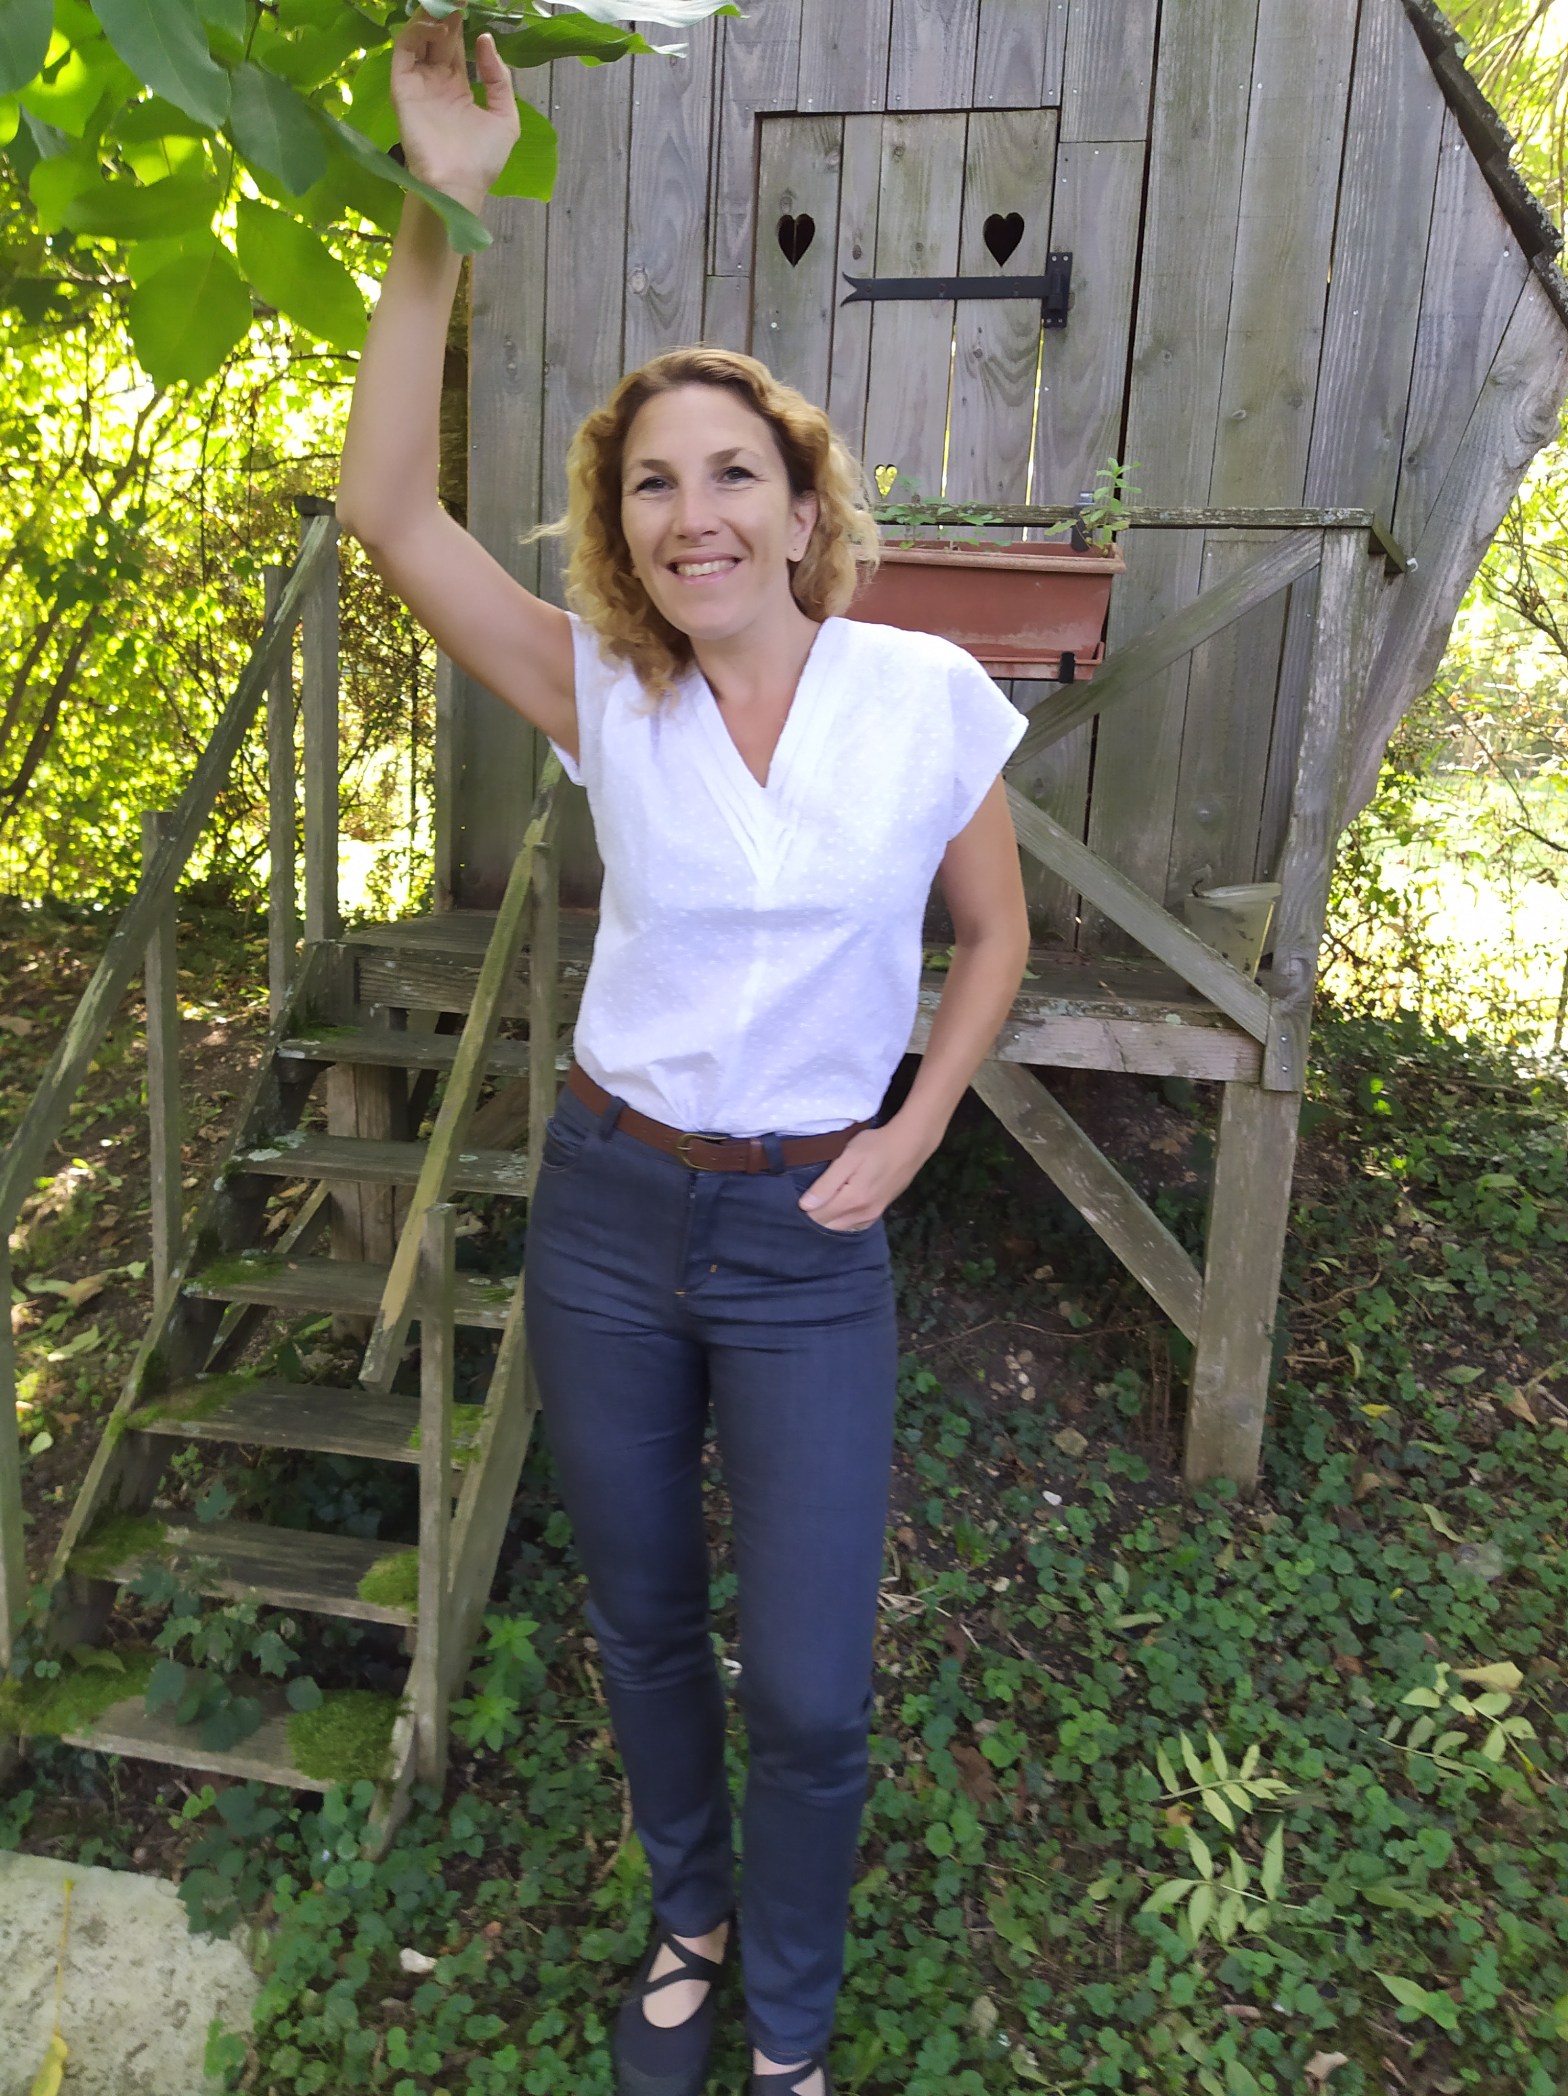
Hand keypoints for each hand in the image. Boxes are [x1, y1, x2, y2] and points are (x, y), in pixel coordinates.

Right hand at [392, 8, 519, 207]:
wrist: (459, 185)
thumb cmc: (483, 160)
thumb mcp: (505, 117)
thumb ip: (499, 79)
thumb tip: (485, 40)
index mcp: (458, 87)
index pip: (455, 45)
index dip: (461, 22)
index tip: (469, 3)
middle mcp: (436, 81)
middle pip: (437, 37)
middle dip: (446, 12)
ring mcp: (418, 84)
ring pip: (419, 39)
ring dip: (431, 18)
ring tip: (446, 3)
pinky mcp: (403, 88)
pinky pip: (405, 52)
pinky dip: (416, 33)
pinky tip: (434, 25)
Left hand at [797, 1117, 938, 1232]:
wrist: (910, 1145)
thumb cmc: (875, 1146)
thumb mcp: (848, 1158)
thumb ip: (826, 1184)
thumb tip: (805, 1206)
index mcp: (852, 1201)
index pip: (817, 1216)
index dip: (805, 1207)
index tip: (799, 1194)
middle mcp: (862, 1214)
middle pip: (828, 1224)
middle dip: (816, 1214)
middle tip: (811, 1195)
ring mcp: (872, 1215)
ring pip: (841, 1227)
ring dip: (829, 1218)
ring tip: (824, 1199)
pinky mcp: (879, 1212)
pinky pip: (854, 1225)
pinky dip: (843, 1219)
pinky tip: (840, 1206)